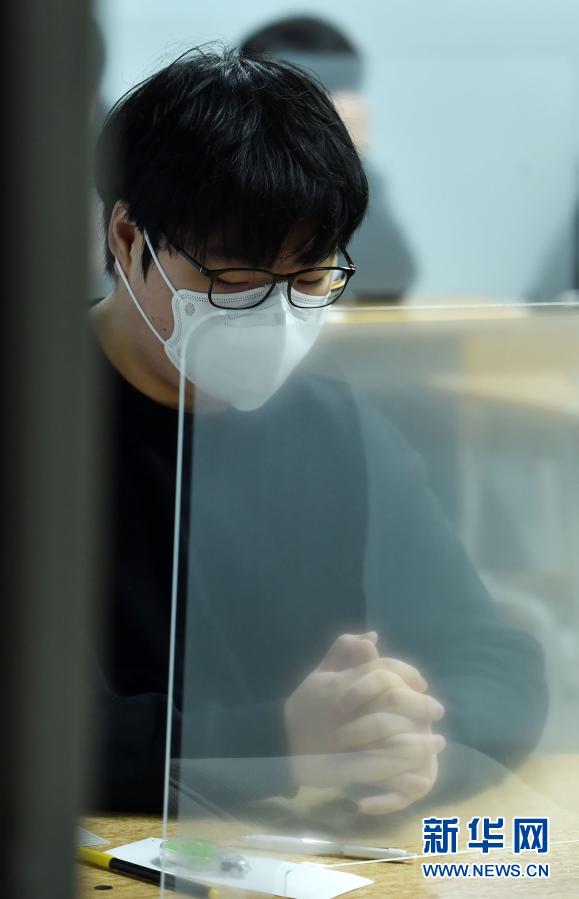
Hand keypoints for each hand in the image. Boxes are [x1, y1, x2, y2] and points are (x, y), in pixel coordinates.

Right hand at [284, 633, 445, 812]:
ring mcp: (343, 738)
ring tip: (439, 741)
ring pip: (389, 734)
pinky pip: (377, 768)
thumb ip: (343, 651)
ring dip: (419, 740)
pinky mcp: (342, 767)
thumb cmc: (304, 706)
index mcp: (340, 683)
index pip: (381, 671)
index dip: (407, 674)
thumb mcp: (320, 673)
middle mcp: (344, 708)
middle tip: (438, 710)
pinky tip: (421, 773)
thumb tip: (373, 638)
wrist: (278, 742)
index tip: (423, 684)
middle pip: (390, 700)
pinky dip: (401, 771)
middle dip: (420, 705)